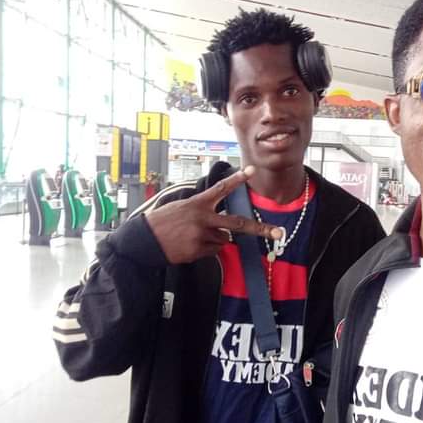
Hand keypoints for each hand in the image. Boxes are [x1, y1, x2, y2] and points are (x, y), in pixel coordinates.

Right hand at [146, 166, 281, 263]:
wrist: (143, 240)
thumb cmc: (163, 222)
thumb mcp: (182, 208)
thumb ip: (204, 213)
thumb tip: (224, 229)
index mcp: (198, 203)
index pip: (221, 189)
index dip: (237, 179)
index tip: (251, 170)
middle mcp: (203, 218)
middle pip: (238, 224)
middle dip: (260, 229)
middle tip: (278, 232)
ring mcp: (202, 236)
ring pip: (223, 240)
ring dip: (215, 240)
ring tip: (193, 237)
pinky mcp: (198, 250)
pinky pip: (212, 252)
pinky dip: (206, 250)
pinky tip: (189, 246)